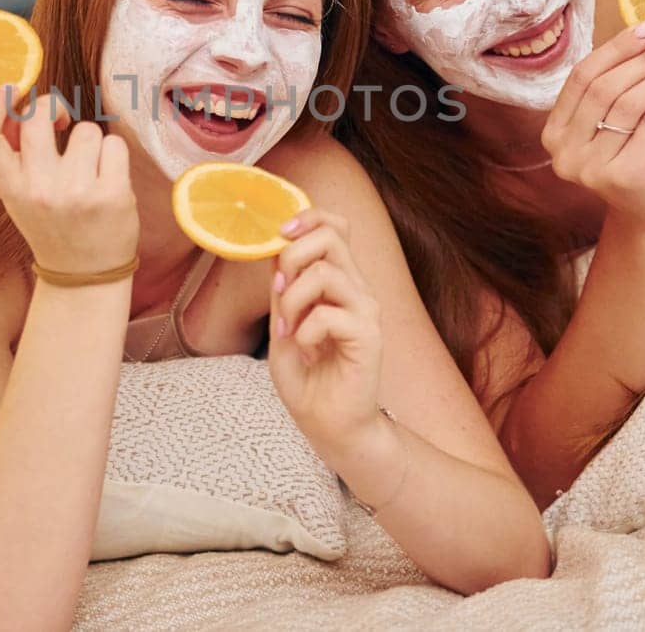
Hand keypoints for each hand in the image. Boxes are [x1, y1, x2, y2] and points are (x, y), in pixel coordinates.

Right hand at [0, 87, 138, 275]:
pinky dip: (113, 155)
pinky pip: (114, 144)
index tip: (8, 91)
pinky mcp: (112, 194)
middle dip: (53, 106)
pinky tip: (107, 178)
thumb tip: (18, 103)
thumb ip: (15, 156)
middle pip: (38, 115)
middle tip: (60, 120)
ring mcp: (76, 192)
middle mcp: (39, 189)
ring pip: (85, 129)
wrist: (84, 276)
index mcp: (10, 188)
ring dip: (89, 142)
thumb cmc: (52, 224)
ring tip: (88, 170)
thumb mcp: (18, 196)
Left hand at [266, 209, 382, 445]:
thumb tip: (275, 250)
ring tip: (289, 330)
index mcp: (341, 282)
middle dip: (292, 256)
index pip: (335, 226)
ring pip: (326, 273)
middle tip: (279, 292)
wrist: (331, 426)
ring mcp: (367, 311)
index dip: (308, 217)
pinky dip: (305, 331)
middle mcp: (358, 290)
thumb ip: (283, 290)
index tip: (280, 234)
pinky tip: (307, 351)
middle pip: (331, 236)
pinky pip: (329, 315)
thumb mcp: (284, 326)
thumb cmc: (309, 380)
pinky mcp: (369, 337)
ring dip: (294, 300)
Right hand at [541, 20, 644, 225]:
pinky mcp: (625, 176)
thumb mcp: (621, 122)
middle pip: (604, 88)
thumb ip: (621, 87)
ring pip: (630, 103)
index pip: (581, 78)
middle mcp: (564, 153)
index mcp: (555, 134)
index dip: (615, 48)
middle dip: (644, 58)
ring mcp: (591, 168)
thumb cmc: (639, 159)